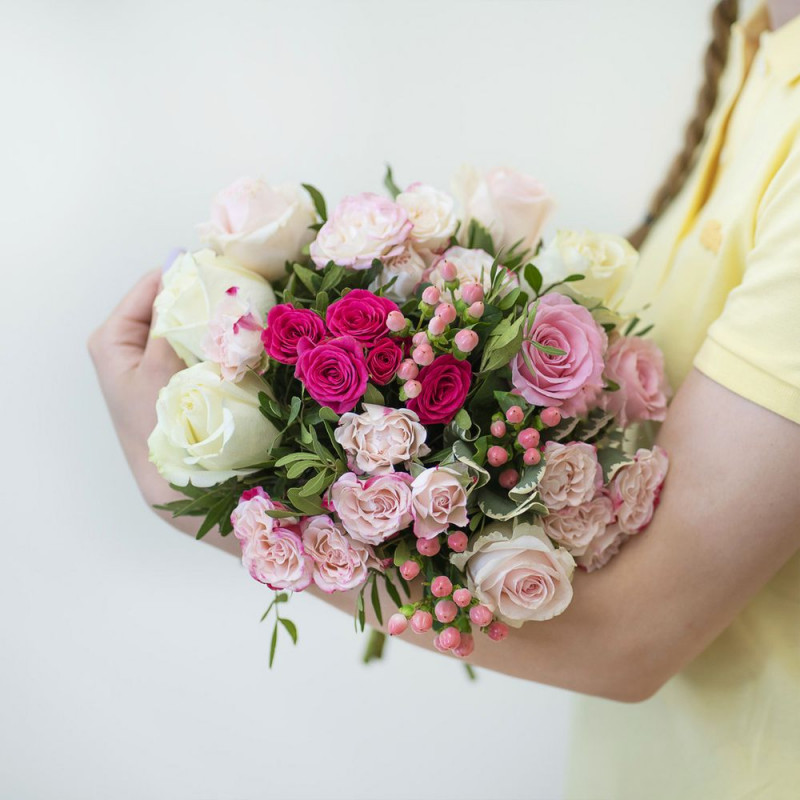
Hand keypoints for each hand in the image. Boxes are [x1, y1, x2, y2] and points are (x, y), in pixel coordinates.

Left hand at [88, 270, 222, 541]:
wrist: (170, 475)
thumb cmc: (157, 424)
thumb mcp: (160, 366)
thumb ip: (172, 320)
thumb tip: (186, 275)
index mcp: (112, 337)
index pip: (151, 285)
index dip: (186, 275)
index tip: (223, 271)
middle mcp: (127, 343)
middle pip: (168, 302)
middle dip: (200, 299)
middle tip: (236, 296)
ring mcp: (149, 358)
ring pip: (183, 323)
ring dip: (208, 321)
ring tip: (237, 318)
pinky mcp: (169, 373)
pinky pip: (191, 343)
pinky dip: (209, 340)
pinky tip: (230, 341)